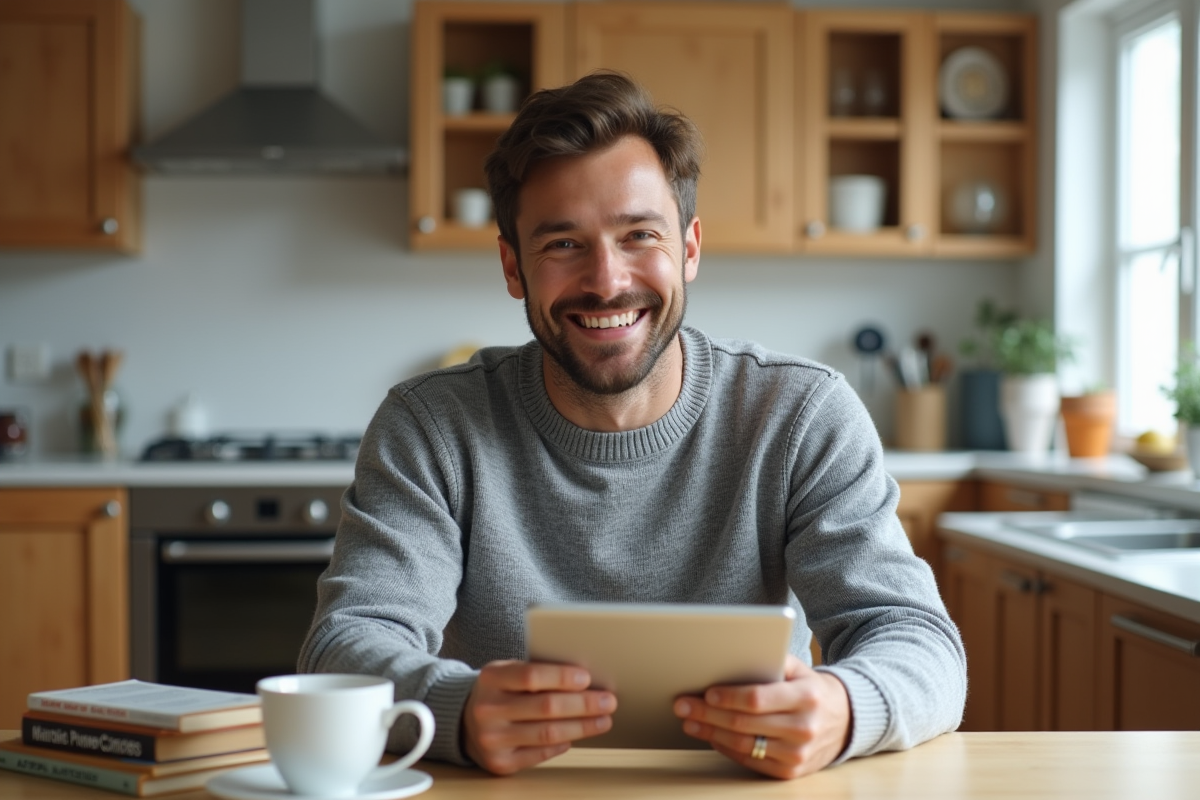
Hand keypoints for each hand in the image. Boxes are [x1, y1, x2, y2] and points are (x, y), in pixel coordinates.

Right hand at [462, 660, 616, 774]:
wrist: (465, 721)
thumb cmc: (499, 691)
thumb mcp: (507, 672)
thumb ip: (536, 672)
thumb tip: (583, 680)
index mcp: (491, 679)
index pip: (531, 675)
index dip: (561, 677)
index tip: (587, 678)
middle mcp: (488, 709)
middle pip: (545, 707)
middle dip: (583, 704)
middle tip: (608, 701)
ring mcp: (493, 739)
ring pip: (547, 733)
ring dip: (581, 727)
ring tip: (603, 720)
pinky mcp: (500, 762)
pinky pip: (540, 753)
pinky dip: (562, 744)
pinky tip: (575, 735)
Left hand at [672, 655, 850, 779]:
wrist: (844, 721)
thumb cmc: (810, 690)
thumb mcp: (799, 669)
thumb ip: (770, 660)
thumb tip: (729, 657)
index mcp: (807, 697)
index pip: (758, 699)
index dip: (729, 697)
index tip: (706, 693)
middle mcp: (804, 728)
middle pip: (745, 723)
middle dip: (708, 714)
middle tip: (683, 705)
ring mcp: (798, 755)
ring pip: (744, 745)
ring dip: (711, 733)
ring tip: (690, 722)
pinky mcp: (790, 773)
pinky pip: (750, 761)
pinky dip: (725, 748)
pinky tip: (711, 736)